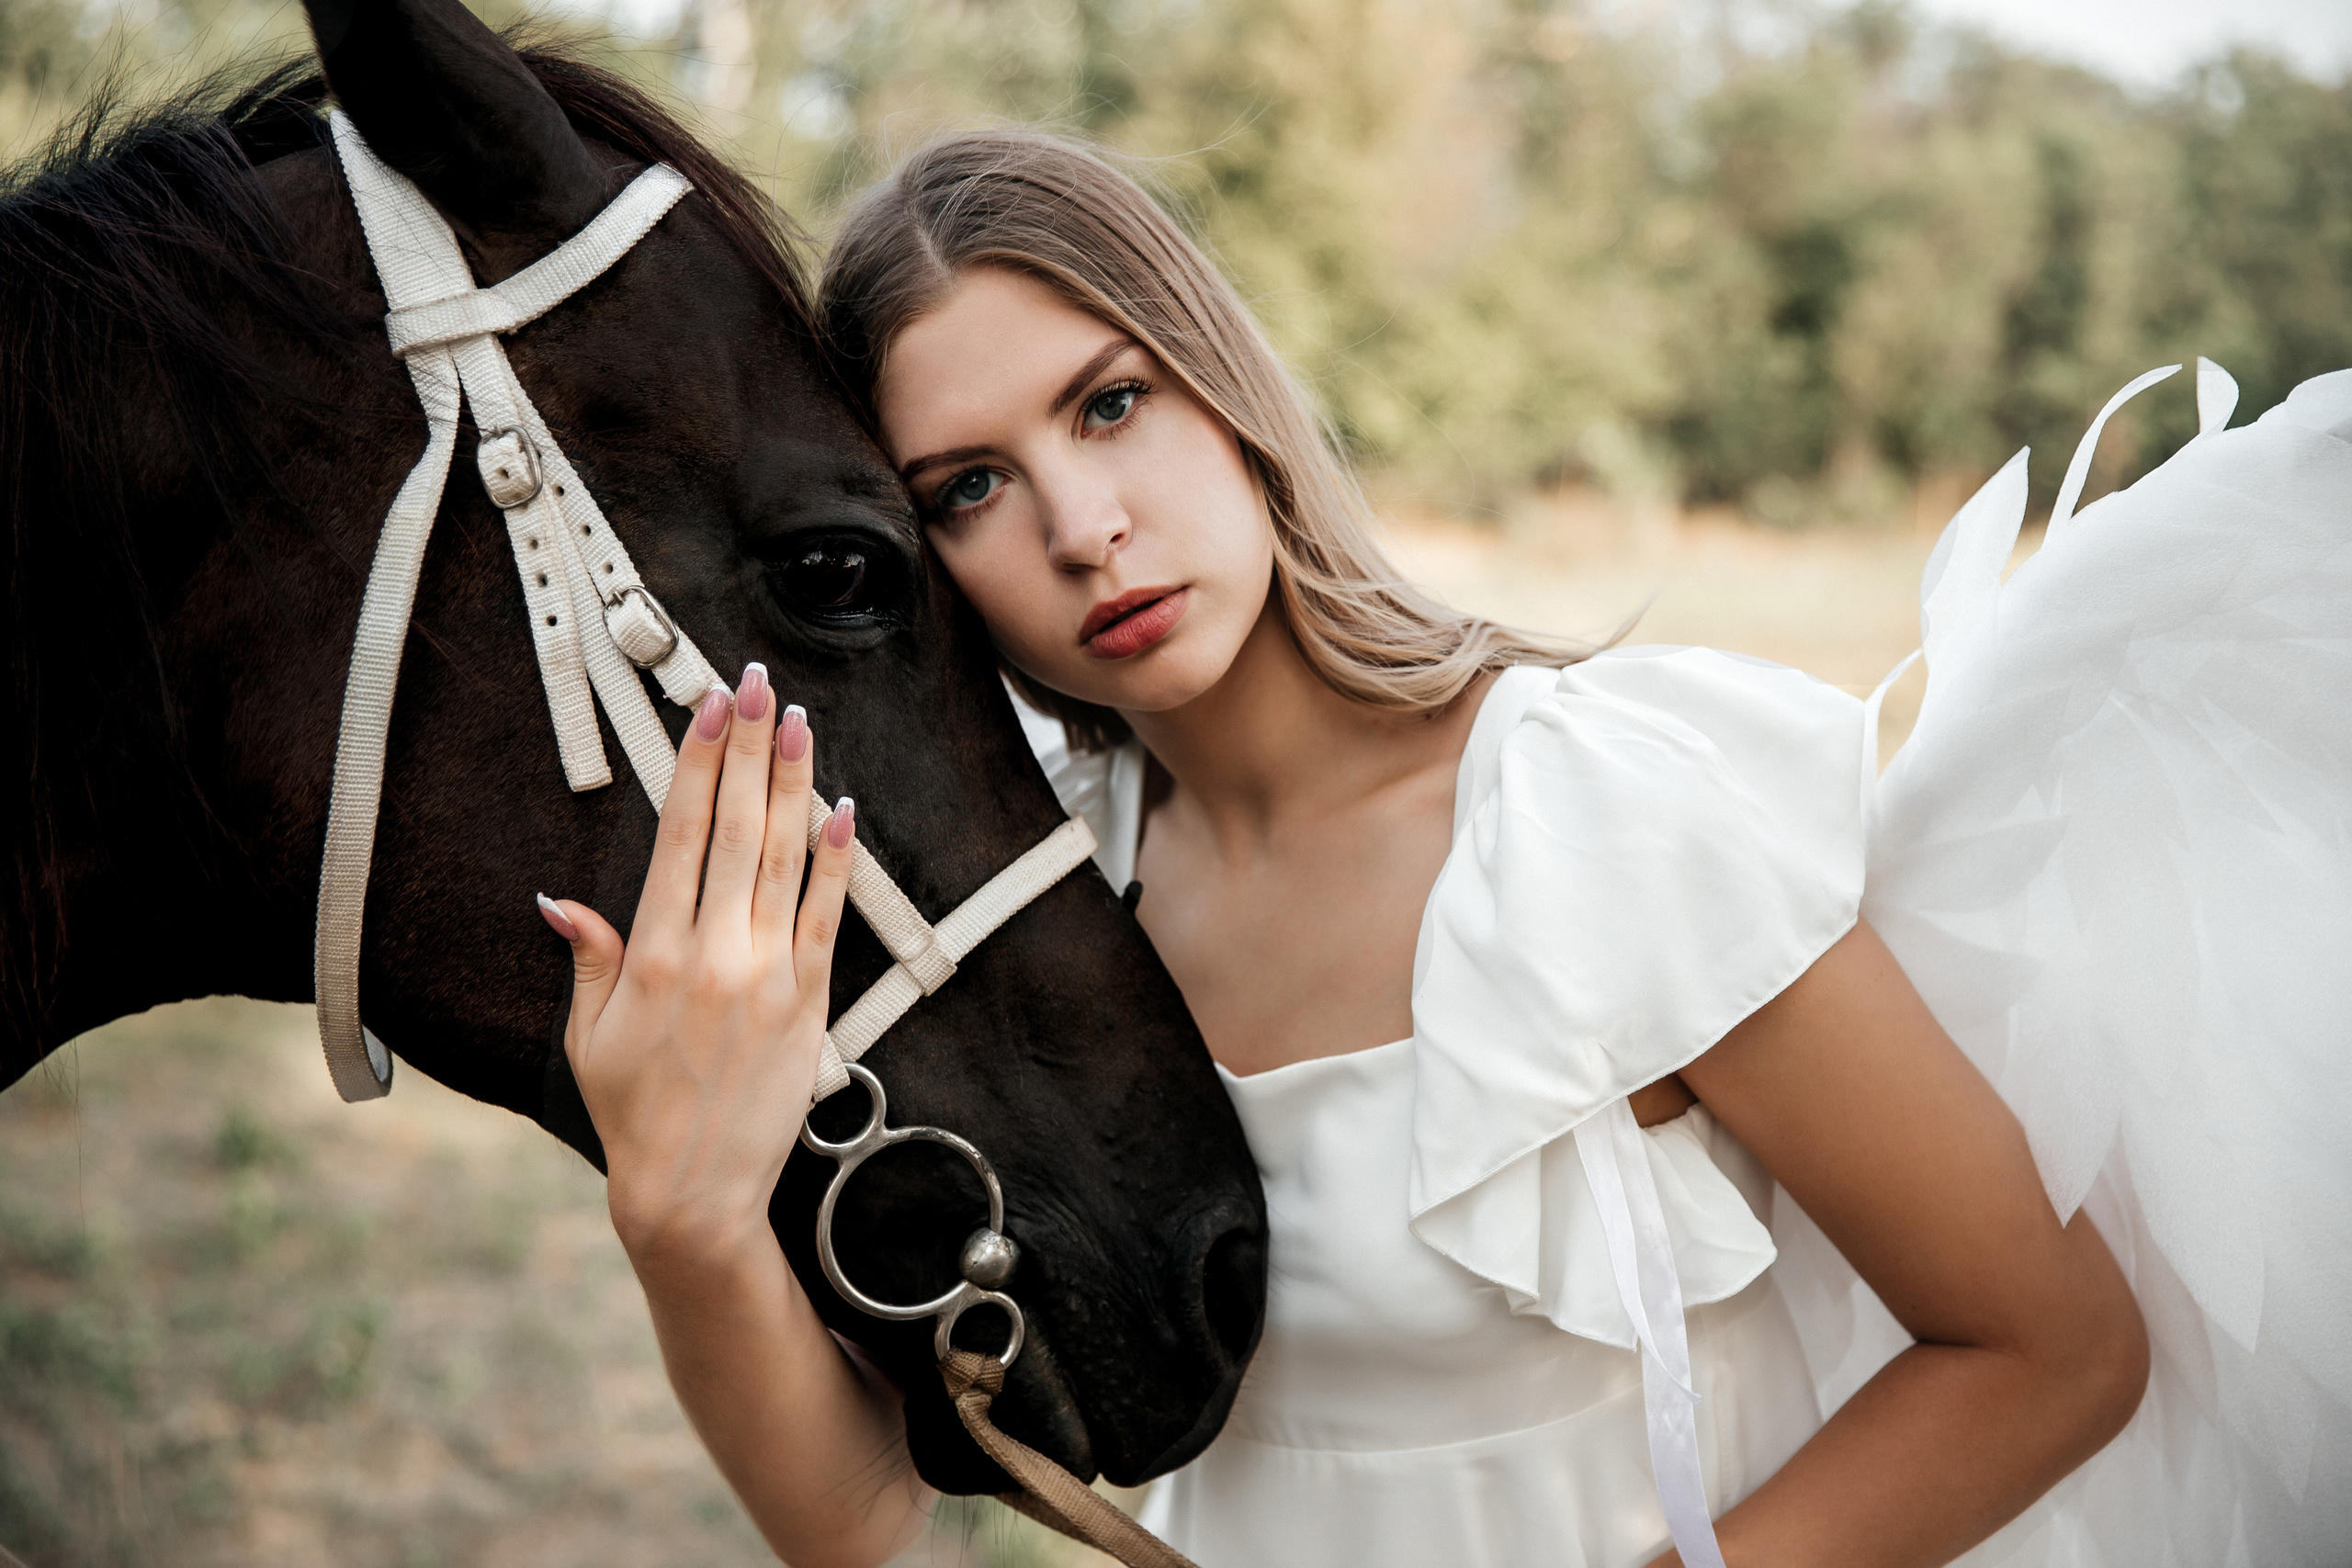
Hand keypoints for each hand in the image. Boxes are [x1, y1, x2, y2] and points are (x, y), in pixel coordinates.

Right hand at [537, 663, 855, 1266]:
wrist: (695, 1192)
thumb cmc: (635, 1114)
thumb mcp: (590, 1036)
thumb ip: (589, 959)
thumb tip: (559, 901)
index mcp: (652, 954)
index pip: (680, 835)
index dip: (697, 764)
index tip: (709, 709)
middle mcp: (713, 954)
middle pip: (736, 828)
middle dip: (748, 750)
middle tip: (758, 686)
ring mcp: (768, 976)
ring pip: (785, 860)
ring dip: (794, 785)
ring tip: (800, 723)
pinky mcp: (811, 1004)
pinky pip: (828, 917)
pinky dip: (835, 861)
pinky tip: (842, 810)